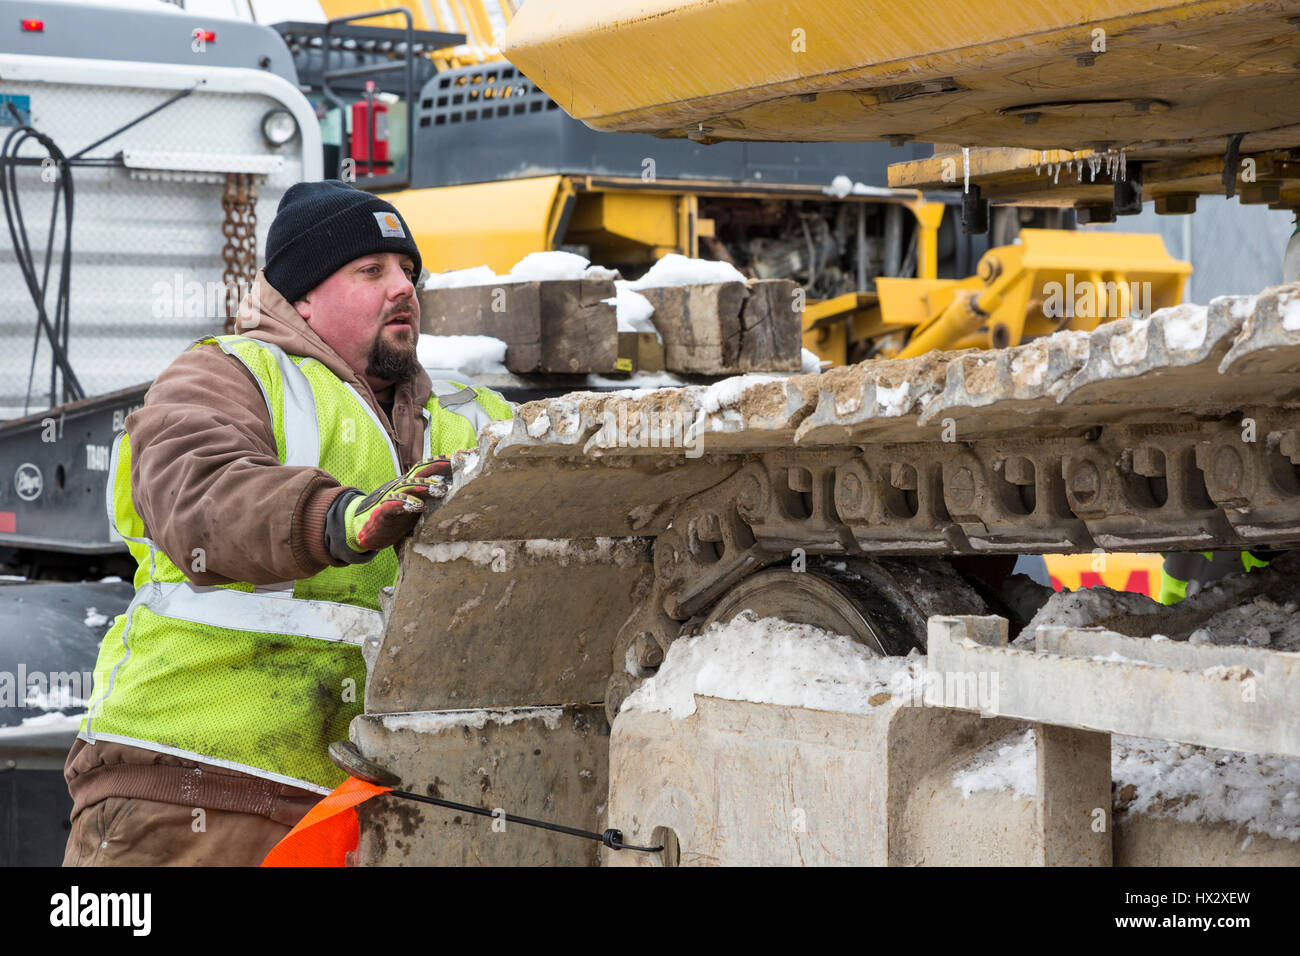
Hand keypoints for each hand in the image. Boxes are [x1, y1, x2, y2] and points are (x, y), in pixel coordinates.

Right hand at [327, 457, 451, 561]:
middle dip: (437, 467)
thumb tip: (455, 494)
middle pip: (420, 473)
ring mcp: (391, 498)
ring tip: (439, 487)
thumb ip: (430, 499)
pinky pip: (393, 505)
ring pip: (408, 486)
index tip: (463, 456)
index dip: (443, 462)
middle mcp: (402, 488)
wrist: (363, 529)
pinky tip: (417, 506)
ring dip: (424, 486)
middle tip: (455, 466)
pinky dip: (405, 503)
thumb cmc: (394, 516)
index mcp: (411, 485)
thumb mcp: (415, 506)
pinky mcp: (382, 512)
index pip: (428, 469)